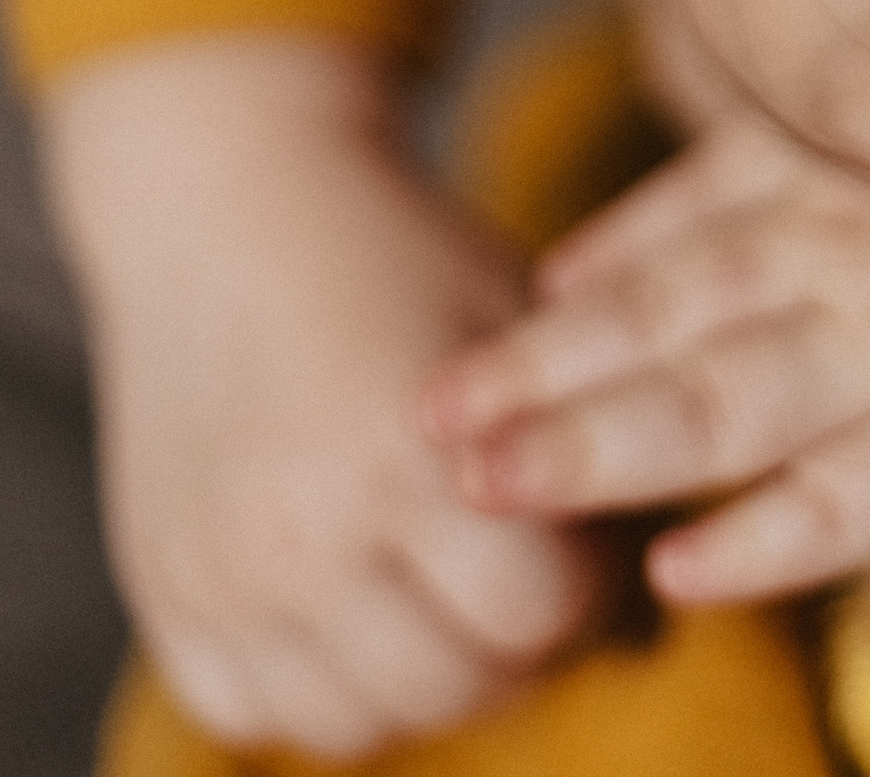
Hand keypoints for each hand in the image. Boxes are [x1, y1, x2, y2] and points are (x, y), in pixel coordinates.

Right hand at [42, 35, 596, 758]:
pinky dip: (313, 690)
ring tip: (447, 605)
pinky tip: (353, 620)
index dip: (587, 586)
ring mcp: (223, 575)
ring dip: (420, 684)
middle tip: (526, 585)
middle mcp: (304, 534)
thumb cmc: (398, 251)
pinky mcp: (164, 593)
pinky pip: (249, 713)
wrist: (229, 205)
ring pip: (354, 723)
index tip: (588, 543)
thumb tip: (645, 601)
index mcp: (404, 453)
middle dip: (515, 648)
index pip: (538, 612)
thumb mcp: (510, 320)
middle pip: (452, 685)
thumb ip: (572, 445)